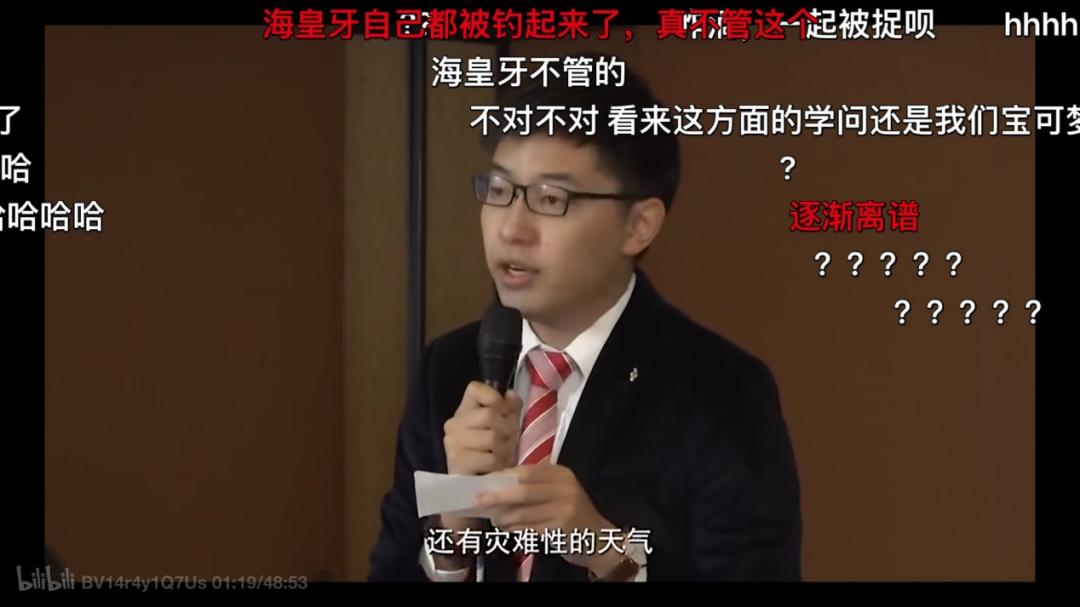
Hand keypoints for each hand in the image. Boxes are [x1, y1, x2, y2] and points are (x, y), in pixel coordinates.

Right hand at [443, 381, 521, 475]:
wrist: (474, 488)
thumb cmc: (490, 453)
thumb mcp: (502, 427)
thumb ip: (509, 409)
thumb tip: (512, 394)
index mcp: (463, 411)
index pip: (474, 388)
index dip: (495, 397)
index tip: (505, 412)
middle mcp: (453, 424)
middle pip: (490, 414)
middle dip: (508, 429)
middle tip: (511, 441)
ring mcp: (453, 444)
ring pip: (492, 437)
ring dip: (506, 449)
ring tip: (505, 455)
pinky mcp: (458, 463)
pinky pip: (490, 458)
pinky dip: (500, 464)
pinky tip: (498, 467)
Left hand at [475, 464, 624, 575]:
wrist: (599, 538)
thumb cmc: (571, 513)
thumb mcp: (557, 492)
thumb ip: (534, 487)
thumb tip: (496, 485)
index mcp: (561, 474)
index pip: (526, 472)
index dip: (503, 477)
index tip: (485, 483)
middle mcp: (565, 487)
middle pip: (523, 490)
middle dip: (498, 496)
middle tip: (479, 502)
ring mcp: (565, 508)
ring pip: (524, 511)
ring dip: (504, 517)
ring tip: (495, 520)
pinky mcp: (562, 528)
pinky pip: (530, 528)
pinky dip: (516, 529)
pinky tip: (509, 529)